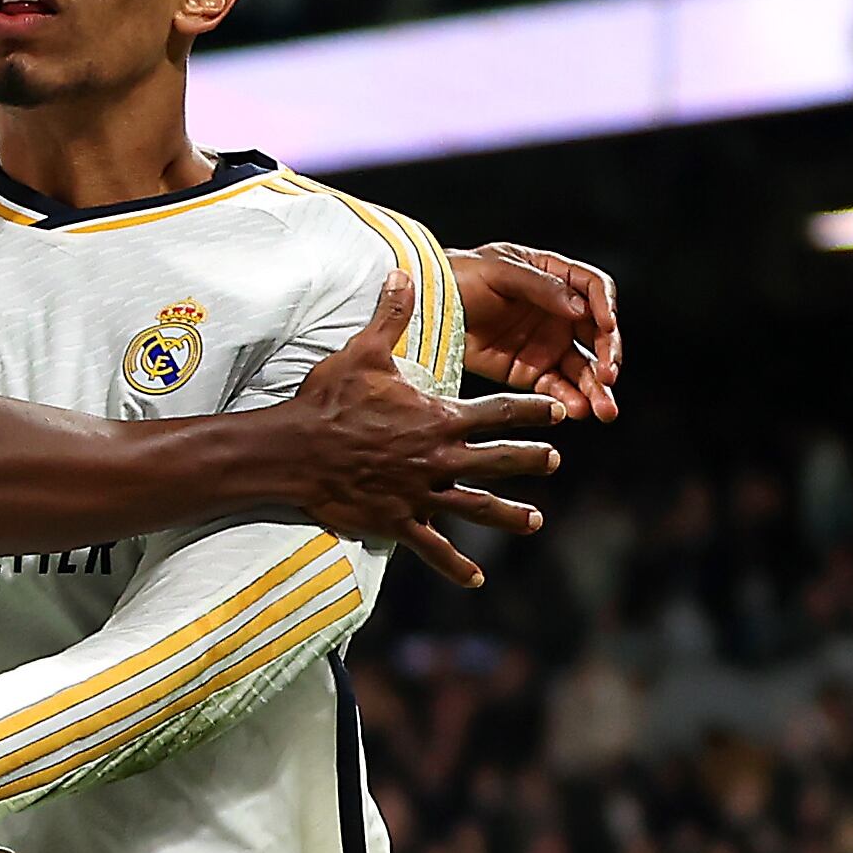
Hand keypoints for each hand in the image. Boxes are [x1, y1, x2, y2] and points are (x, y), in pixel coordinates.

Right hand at [267, 272, 562, 587]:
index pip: (498, 412)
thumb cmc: (328, 399)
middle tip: (553, 461)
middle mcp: (438, 459)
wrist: (294, 449)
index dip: (532, 412)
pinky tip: (476, 580)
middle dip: (529, 460)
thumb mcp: (363, 352)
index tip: (558, 412)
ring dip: (509, 515)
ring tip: (535, 522)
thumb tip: (404, 271)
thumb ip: (391, 315)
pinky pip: (433, 547)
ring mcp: (420, 494)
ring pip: (476, 508)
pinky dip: (455, 565)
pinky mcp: (398, 521)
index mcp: (437, 417)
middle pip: (497, 460)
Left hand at [451, 244, 621, 421]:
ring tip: (604, 411)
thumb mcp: (500, 272)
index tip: (606, 326)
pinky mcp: (530, 372)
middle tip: (609, 376)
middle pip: (596, 334)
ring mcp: (546, 344)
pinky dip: (568, 400)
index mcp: (555, 277)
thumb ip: (541, 287)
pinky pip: (556, 389)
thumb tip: (582, 309)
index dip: (605, 307)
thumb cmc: (460, 277)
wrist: (426, 309)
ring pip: (582, 368)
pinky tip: (578, 410)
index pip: (594, 289)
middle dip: (607, 356)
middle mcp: (558, 312)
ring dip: (596, 389)